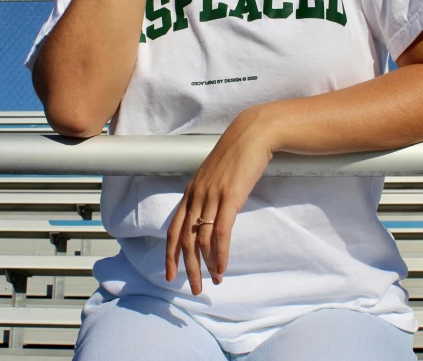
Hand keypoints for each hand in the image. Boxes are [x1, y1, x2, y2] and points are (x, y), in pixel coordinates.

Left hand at [165, 107, 272, 294]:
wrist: (252, 134)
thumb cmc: (237, 152)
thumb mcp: (216, 174)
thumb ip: (209, 192)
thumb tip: (210, 212)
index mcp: (192, 190)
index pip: (174, 228)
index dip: (170, 254)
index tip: (170, 274)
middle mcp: (197, 195)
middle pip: (185, 239)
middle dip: (188, 267)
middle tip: (193, 288)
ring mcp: (212, 196)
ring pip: (202, 239)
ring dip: (207, 264)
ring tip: (214, 280)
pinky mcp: (230, 197)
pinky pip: (221, 232)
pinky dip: (220, 253)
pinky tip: (222, 267)